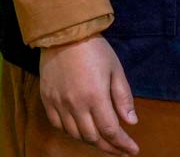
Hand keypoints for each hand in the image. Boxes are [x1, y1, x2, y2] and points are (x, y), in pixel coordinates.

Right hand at [38, 35, 138, 154]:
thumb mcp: (116, 70)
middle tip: (120, 150)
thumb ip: (123, 98)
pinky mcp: (47, 100)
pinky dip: (71, 132)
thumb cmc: (95, 50)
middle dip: (109, 147)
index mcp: (96, 97)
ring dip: (91, 141)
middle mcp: (76, 105)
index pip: (111, 131)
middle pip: (93, 137)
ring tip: (104, 141)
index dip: (122, 144)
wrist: (64, 35)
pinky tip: (82, 130)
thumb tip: (131, 122)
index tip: (133, 150)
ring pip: (75, 134)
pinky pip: (59, 126)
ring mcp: (59, 104)